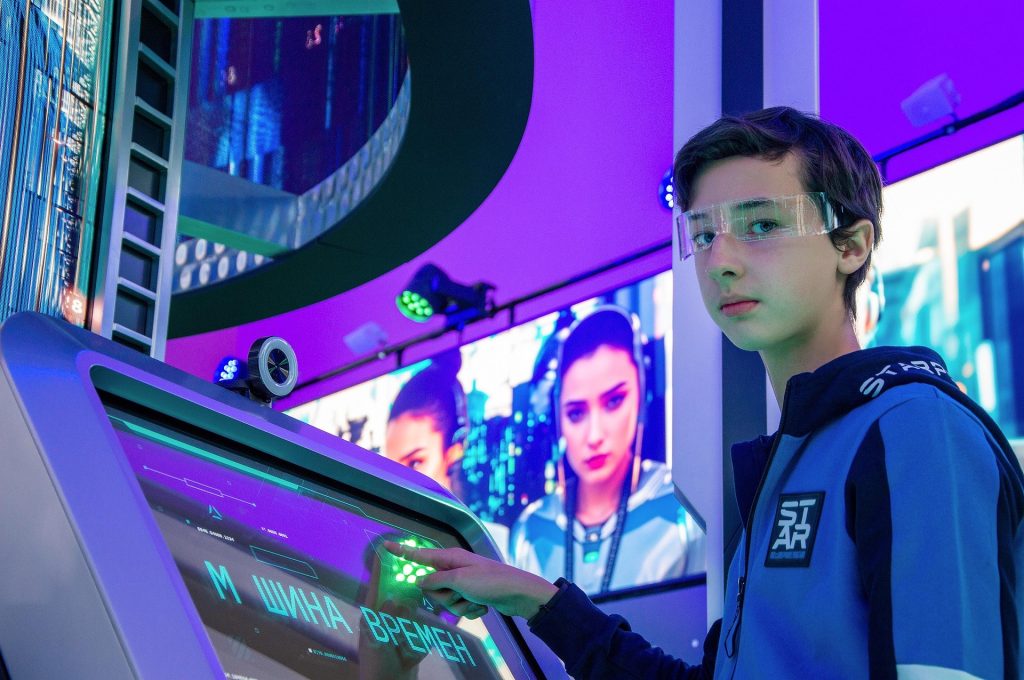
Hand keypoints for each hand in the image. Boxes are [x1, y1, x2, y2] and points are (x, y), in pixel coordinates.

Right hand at [383, 542, 558, 620]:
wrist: (518, 594)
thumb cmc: (490, 581)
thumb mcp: (459, 581)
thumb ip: (436, 581)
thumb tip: (419, 581)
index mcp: (450, 558)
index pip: (419, 556)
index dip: (402, 552)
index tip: (385, 546)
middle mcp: (455, 568)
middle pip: (432, 587)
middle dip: (445, 597)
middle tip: (461, 594)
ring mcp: (463, 583)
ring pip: (446, 601)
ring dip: (460, 606)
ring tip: (476, 601)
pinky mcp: (471, 596)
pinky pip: (460, 608)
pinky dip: (471, 611)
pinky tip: (483, 607)